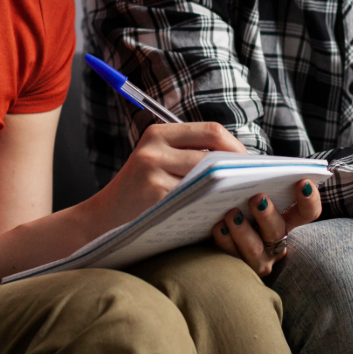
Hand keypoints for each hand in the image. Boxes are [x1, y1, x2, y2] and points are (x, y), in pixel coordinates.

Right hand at [76, 123, 247, 238]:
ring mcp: (153, 171)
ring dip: (228, 188)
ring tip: (241, 198)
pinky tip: (220, 214)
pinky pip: (196, 198)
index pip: (210, 130)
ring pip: (207, 176)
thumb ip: (188, 157)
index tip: (249, 163)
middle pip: (213, 151)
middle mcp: (154, 147)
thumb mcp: (157, 164)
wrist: (99, 222)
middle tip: (253, 183)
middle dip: (237, 168)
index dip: (236, 146)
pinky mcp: (155, 195)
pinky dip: (212, 205)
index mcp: (157, 133)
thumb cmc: (137, 197)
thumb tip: (239, 162)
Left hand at [211, 180, 322, 275]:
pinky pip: (232, 258)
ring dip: (244, 232)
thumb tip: (242, 161)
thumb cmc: (235, 200)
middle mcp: (275, 240)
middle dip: (268, 215)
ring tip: (232, 214)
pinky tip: (219, 227)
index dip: (310, 199)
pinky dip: (225, 241)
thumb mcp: (247, 187)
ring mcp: (258, 257)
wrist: (212, 229)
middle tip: (257, 198)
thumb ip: (251, 175)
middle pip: (278, 231)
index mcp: (286, 218)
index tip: (302, 182)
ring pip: (255, 250)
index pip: (308, 212)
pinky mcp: (238, 267)